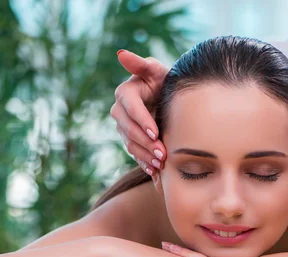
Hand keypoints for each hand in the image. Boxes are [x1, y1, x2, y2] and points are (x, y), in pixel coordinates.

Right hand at [111, 49, 168, 175]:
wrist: (168, 99)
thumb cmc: (163, 80)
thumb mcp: (156, 70)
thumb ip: (141, 64)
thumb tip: (120, 53)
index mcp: (125, 93)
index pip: (131, 108)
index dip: (142, 121)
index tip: (156, 133)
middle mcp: (120, 111)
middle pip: (129, 130)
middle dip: (146, 142)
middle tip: (163, 154)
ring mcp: (123, 128)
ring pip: (131, 144)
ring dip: (146, 155)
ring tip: (161, 164)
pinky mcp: (130, 140)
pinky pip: (134, 154)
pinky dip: (144, 163)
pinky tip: (155, 172)